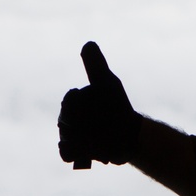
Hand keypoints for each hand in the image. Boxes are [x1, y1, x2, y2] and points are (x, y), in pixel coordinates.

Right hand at [58, 42, 141, 167]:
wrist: (130, 135)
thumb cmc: (118, 106)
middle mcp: (68, 117)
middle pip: (65, 121)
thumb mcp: (107, 84)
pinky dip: (74, 151)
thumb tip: (87, 43)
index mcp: (74, 99)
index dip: (83, 103)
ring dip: (82, 138)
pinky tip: (88, 149)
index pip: (69, 100)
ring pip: (65, 136)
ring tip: (99, 138)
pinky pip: (65, 152)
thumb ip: (96, 65)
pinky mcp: (74, 151)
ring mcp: (70, 135)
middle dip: (83, 122)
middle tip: (100, 122)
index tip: (97, 104)